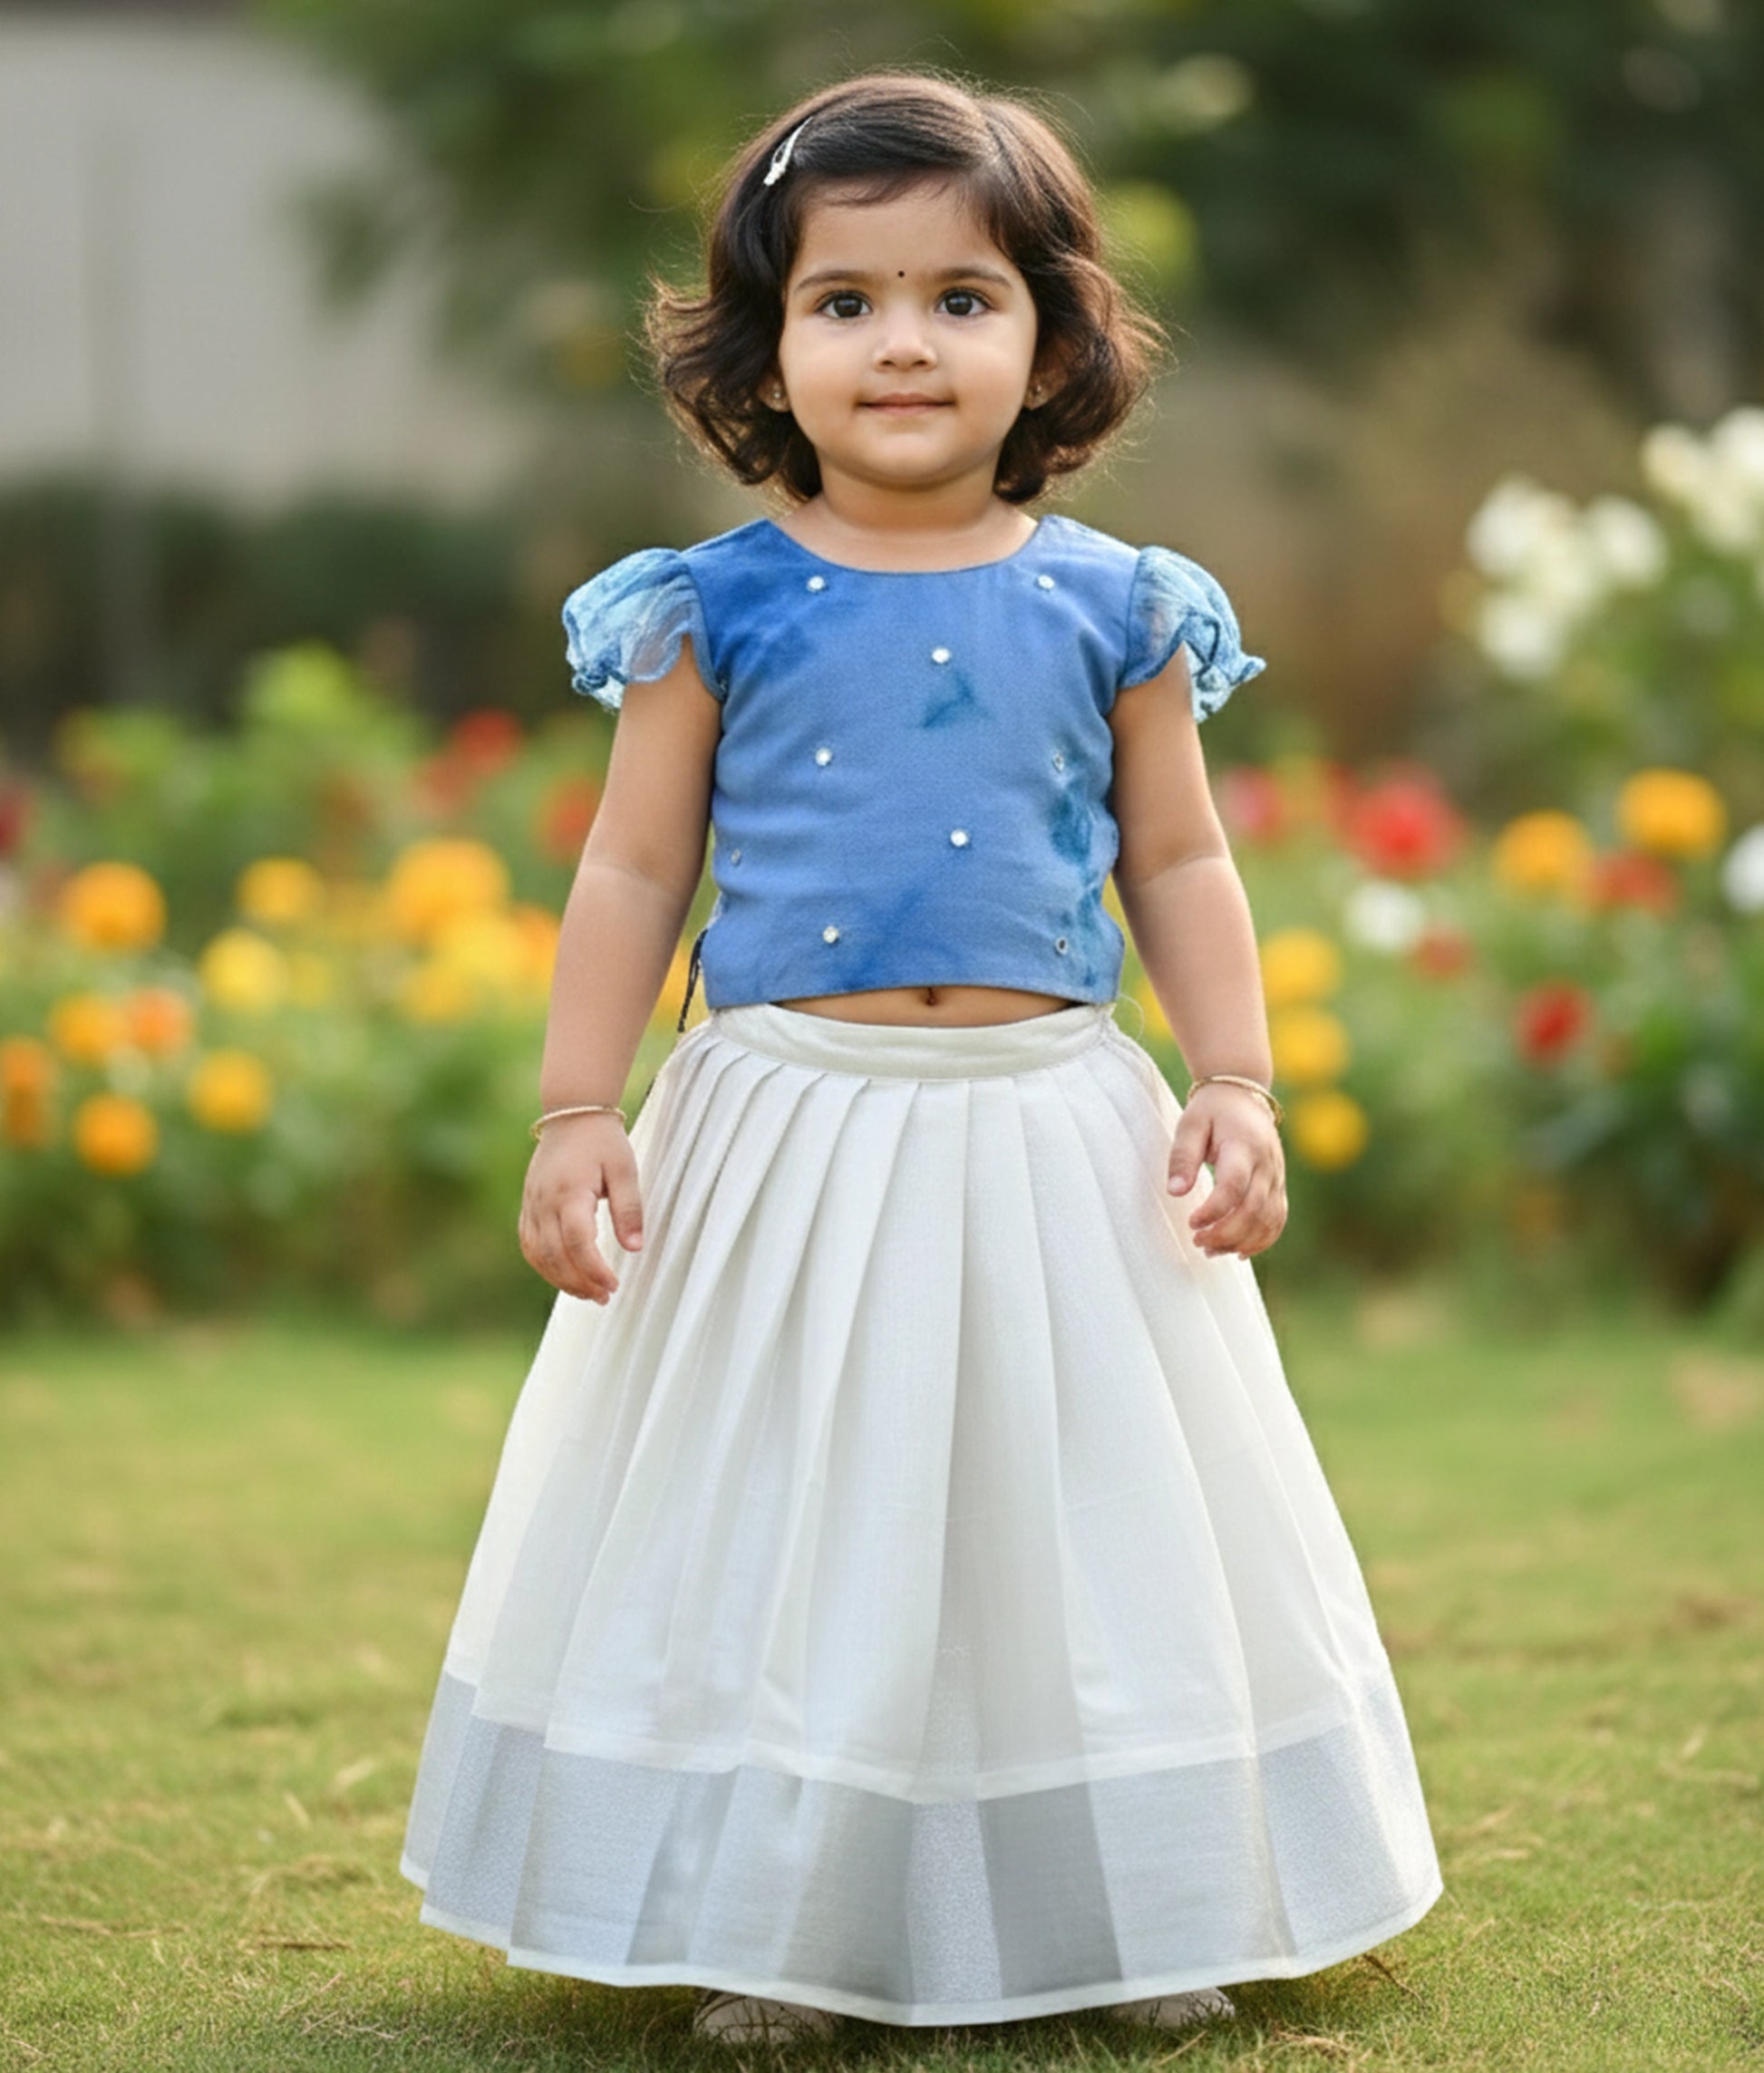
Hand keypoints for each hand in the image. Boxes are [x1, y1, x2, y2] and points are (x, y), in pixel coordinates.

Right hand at [517, 1114, 644, 1301]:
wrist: (571, 1114)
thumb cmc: (602, 1141)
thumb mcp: (625, 1170)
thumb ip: (629, 1210)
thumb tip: (635, 1248)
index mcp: (570, 1192)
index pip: (578, 1242)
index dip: (594, 1270)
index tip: (614, 1285)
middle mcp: (544, 1201)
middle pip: (554, 1255)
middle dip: (579, 1283)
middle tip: (604, 1297)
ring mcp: (532, 1204)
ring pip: (537, 1254)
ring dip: (560, 1280)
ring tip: (588, 1293)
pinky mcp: (528, 1205)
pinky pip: (529, 1244)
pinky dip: (544, 1265)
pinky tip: (564, 1276)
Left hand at [1166, 1082, 1286, 1259]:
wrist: (1243, 1094)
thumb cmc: (1211, 1111)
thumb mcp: (1189, 1125)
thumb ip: (1183, 1157)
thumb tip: (1175, 1192)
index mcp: (1244, 1147)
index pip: (1234, 1186)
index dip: (1214, 1211)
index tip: (1191, 1222)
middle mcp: (1266, 1164)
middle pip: (1254, 1209)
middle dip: (1226, 1233)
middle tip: (1197, 1242)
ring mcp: (1277, 1177)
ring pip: (1269, 1220)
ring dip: (1241, 1241)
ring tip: (1211, 1250)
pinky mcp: (1279, 1185)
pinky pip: (1278, 1219)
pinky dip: (1262, 1240)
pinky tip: (1238, 1251)